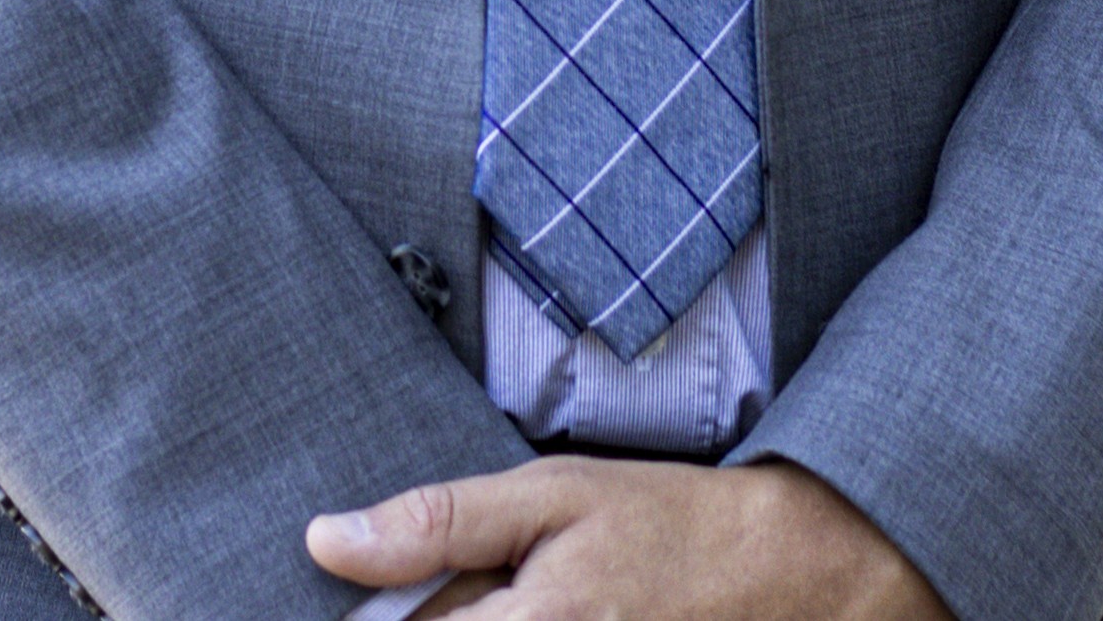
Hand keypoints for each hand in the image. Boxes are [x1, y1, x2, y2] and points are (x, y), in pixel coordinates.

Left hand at [308, 455, 953, 620]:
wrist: (777, 576)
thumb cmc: (658, 525)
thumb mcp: (549, 494)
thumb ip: (436, 524)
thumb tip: (324, 541)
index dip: (364, 619)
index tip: (340, 599)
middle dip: (424, 618)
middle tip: (471, 588)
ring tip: (499, 600)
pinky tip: (531, 614)